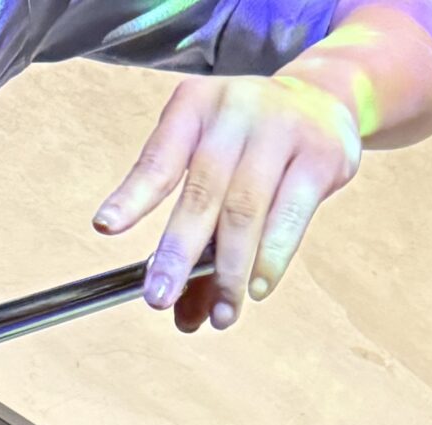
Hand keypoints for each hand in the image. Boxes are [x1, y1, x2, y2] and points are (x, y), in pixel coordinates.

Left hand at [94, 73, 361, 332]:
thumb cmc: (253, 146)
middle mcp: (234, 111)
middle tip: (157, 298)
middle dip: (177, 252)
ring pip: (244, 210)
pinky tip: (257, 288)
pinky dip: (271, 258)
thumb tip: (184, 316)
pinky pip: (289, 216)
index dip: (133, 195)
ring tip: (220, 316)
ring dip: (228, 272)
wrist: (326, 100)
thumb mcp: (217, 170)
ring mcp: (279, 129)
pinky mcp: (319, 155)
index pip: (159, 158)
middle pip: (201, 191)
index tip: (106, 227)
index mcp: (194, 107)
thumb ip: (197, 236)